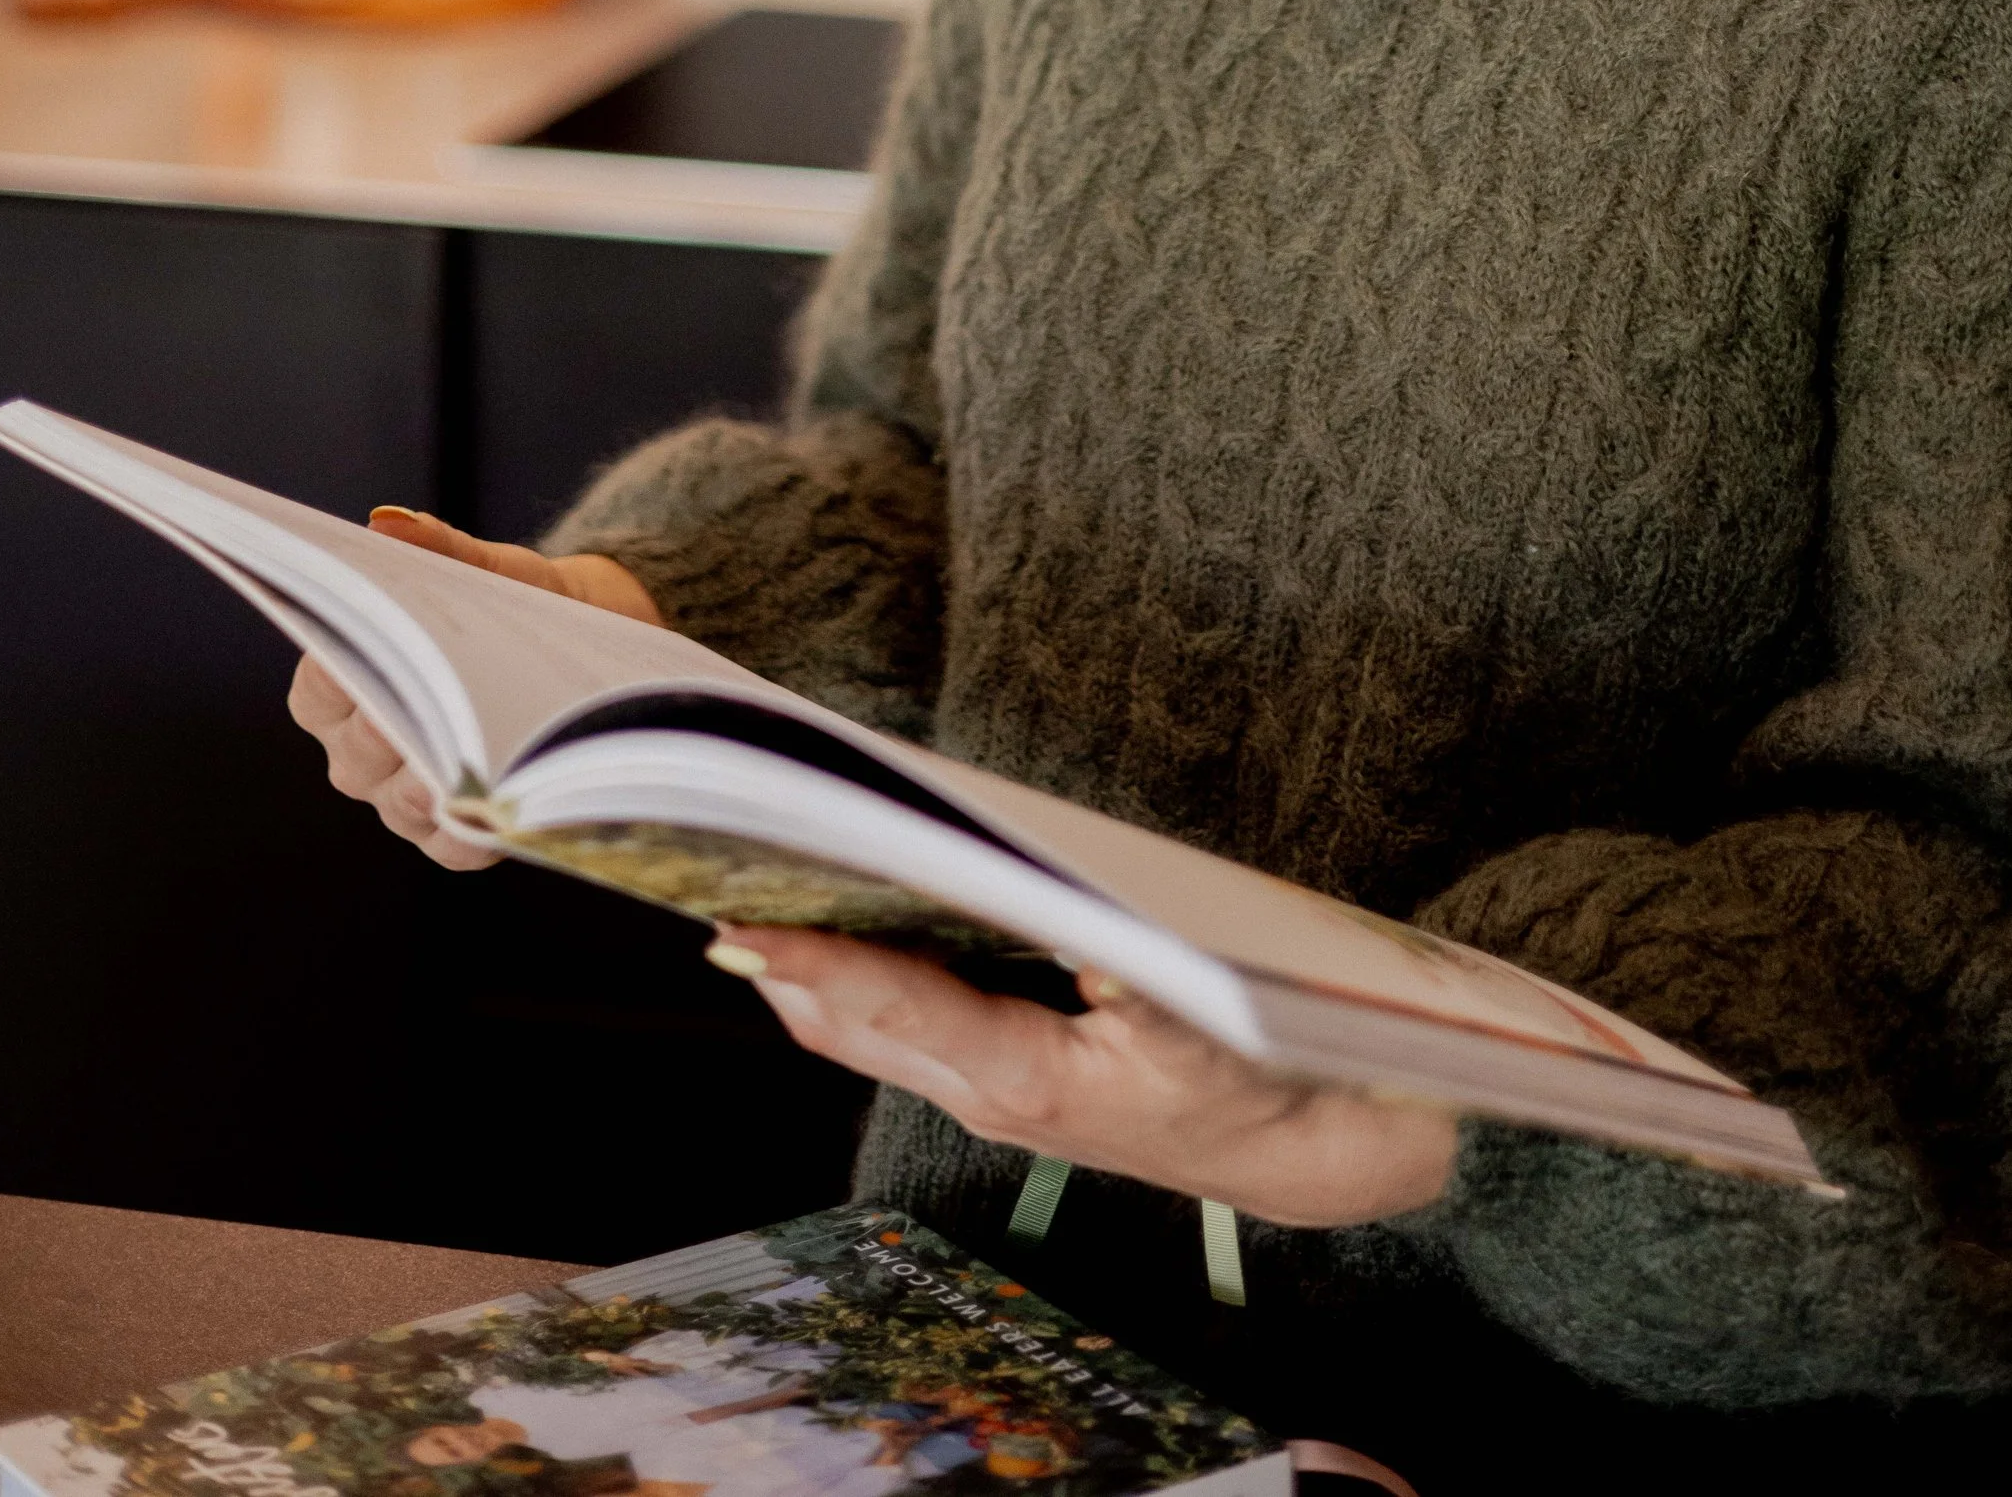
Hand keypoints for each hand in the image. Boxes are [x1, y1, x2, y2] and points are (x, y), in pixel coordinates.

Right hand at [286, 505, 663, 870]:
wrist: (585, 646)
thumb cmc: (513, 603)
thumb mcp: (485, 569)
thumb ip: (438, 548)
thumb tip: (388, 526)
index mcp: (351, 686)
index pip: (316, 691)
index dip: (329, 676)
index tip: (351, 654)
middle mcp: (366, 751)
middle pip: (353, 754)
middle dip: (380, 731)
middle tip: (404, 710)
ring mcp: (408, 799)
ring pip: (400, 804)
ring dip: (427, 784)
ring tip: (457, 760)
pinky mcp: (460, 835)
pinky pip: (454, 846)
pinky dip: (473, 829)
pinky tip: (495, 807)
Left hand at [707, 930, 1459, 1230]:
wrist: (1308, 1145)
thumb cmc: (1256, 1064)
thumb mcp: (1194, 1002)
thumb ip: (1107, 952)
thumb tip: (1025, 894)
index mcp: (1026, 1076)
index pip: (890, 1007)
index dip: (810, 960)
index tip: (736, 919)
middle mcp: (988, 1089)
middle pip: (847, 1021)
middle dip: (776, 953)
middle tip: (703, 866)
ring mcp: (991, 1089)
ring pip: (865, 1027)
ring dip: (803, 964)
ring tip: (744, 877)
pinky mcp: (1008, 1076)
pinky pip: (903, 1026)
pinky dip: (853, 976)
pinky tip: (835, 918)